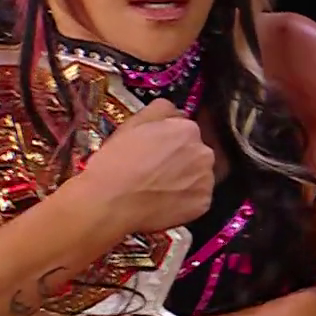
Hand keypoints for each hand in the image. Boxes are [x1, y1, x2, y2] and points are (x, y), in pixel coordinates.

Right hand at [73, 98, 214, 236]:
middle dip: (181, 160)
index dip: (169, 142)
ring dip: (185, 180)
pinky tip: (164, 202)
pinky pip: (197, 200)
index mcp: (188, 130)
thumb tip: (175, 111)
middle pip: (196, 154)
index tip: (157, 151)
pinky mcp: (202, 205)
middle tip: (156, 171)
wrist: (110, 203)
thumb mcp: (132, 124)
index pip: (186, 131)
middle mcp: (204, 154)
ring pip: (198, 177)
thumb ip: (160, 110)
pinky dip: (185, 201)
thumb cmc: (117, 162)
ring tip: (159, 189)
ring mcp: (206, 182)